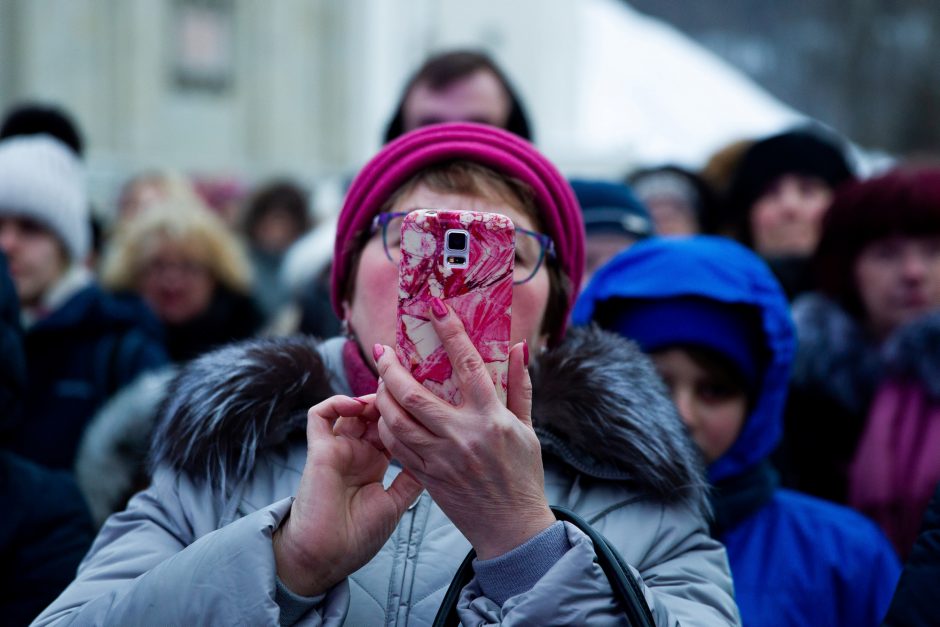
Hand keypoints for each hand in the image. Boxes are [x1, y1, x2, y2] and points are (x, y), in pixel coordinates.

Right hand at [273, 395, 422, 595]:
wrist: (326, 557)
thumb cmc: (358, 537)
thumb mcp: (395, 504)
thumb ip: (411, 480)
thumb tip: (436, 457)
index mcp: (374, 464)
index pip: (391, 429)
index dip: (404, 415)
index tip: (424, 402)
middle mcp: (356, 453)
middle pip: (373, 414)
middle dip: (389, 401)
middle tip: (406, 391)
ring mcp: (338, 449)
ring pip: (350, 409)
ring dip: (367, 398)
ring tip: (384, 397)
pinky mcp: (319, 450)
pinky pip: (319, 416)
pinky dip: (336, 403)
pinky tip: (356, 404)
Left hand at [373, 303, 555, 559]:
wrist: (512, 528)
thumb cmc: (523, 475)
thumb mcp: (528, 428)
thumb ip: (520, 385)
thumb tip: (519, 347)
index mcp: (490, 419)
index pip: (466, 364)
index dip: (449, 331)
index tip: (435, 307)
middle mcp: (461, 436)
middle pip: (412, 395)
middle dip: (391, 368)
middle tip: (383, 350)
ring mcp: (439, 459)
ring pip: (395, 422)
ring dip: (381, 397)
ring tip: (380, 381)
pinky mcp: (426, 477)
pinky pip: (395, 447)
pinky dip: (386, 427)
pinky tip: (386, 414)